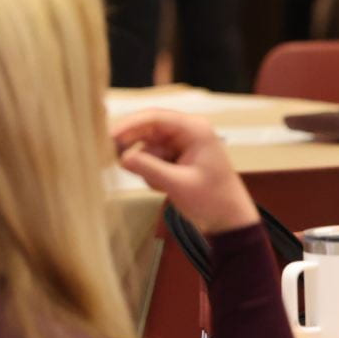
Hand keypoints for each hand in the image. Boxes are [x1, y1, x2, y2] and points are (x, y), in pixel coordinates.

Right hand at [112, 109, 258, 234]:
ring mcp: (180, 144)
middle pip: (148, 130)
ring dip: (146, 167)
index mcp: (194, 129)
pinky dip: (152, 173)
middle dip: (134, 148)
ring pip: (148, 147)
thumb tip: (122, 158)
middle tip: (115, 160)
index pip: (155, 118)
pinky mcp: (176, 157)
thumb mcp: (178, 184)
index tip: (110, 136)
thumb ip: (149, 169)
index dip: (130, 125)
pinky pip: (152, 159)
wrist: (228, 219)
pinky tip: (164, 188)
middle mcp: (186, 131)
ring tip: (160, 186)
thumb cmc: (211, 200)